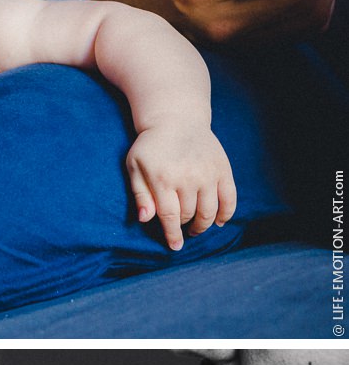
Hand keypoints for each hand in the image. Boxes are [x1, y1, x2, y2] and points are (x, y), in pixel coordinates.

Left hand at [126, 124, 235, 249]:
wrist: (176, 118)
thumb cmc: (151, 145)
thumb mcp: (135, 166)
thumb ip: (140, 194)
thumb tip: (145, 220)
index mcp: (163, 178)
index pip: (170, 216)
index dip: (172, 234)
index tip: (175, 246)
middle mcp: (188, 177)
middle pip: (189, 215)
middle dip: (184, 226)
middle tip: (182, 229)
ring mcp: (208, 173)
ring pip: (209, 211)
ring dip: (203, 225)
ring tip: (196, 228)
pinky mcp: (222, 169)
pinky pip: (230, 199)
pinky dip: (226, 214)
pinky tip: (218, 221)